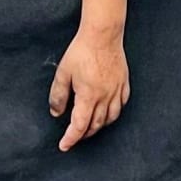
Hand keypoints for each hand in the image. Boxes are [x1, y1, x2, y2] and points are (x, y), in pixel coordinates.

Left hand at [50, 28, 129, 150]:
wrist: (102, 34)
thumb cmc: (82, 51)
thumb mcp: (63, 73)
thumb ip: (58, 95)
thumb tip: (56, 112)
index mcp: (89, 96)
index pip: (79, 125)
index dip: (71, 138)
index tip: (64, 145)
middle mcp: (105, 96)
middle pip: (95, 125)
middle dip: (84, 134)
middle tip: (74, 136)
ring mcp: (116, 89)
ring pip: (110, 117)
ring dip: (99, 126)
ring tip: (90, 127)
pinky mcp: (123, 82)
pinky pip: (121, 104)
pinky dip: (114, 112)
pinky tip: (108, 112)